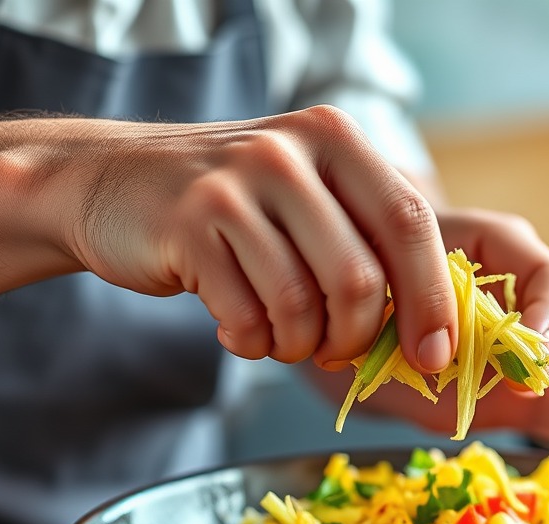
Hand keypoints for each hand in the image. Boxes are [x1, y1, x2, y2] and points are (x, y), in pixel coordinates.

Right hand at [0, 107, 455, 373]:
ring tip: (277, 335)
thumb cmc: (233, 213)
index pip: (412, 222)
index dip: (431, 299)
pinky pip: (247, 318)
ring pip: (301, 306)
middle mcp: (290, 152)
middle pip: (360, 278)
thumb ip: (367, 246)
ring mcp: (236, 184)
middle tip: (332, 351)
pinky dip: (251, 343)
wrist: (114, 185)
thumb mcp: (309, 204)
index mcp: (338, 142)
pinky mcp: (189, 225)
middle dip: (353, 338)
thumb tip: (432, 334)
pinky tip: (237, 328)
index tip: (434, 356)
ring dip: (297, 346)